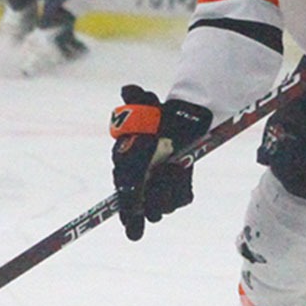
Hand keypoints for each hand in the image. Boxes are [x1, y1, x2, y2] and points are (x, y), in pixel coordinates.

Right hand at [110, 85, 211, 240]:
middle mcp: (139, 184)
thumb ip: (136, 100)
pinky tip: (182, 168)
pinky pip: (182, 198)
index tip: (133, 217)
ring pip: (164, 206)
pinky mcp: (178, 190)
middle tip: (161, 183)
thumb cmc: (159, 116)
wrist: (183, 120)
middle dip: (153, 201)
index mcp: (124, 168)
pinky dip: (183, 186)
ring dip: (169, 189)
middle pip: (142, 210)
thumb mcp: (146, 105)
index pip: (122, 196)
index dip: (127, 210)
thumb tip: (128, 89)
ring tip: (175, 166)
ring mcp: (158, 190)